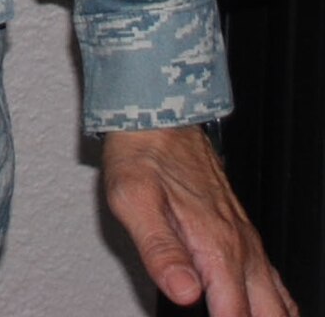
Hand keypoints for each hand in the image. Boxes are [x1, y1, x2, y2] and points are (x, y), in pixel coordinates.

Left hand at [102, 125, 295, 314]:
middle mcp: (240, 246)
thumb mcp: (133, 200)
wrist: (158, 115)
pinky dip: (274, 306)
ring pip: (278, 301)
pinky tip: (261, 312)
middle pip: (268, 315)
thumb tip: (184, 294)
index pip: (235, 316)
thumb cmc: (141, 155)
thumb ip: (160, 251)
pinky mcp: (243, 233)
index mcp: (216, 246)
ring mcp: (246, 240)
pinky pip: (274, 280)